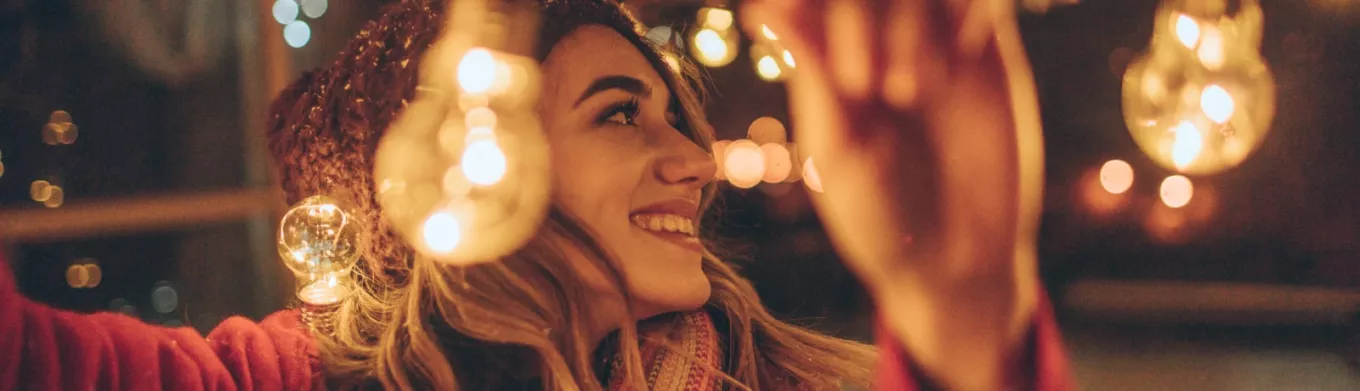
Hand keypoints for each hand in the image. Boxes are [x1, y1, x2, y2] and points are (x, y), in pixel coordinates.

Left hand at [741, 1, 1045, 388]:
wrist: (956, 261)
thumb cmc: (878, 218)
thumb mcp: (839, 152)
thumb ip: (813, 74)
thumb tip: (762, 8)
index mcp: (822, 67)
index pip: (807, 0)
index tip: (814, 34)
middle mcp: (875, 46)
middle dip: (858, 17)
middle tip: (868, 86)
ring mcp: (930, 46)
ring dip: (912, 21)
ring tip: (918, 92)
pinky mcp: (983, 56)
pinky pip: (980, 2)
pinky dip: (970, 12)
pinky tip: (965, 57)